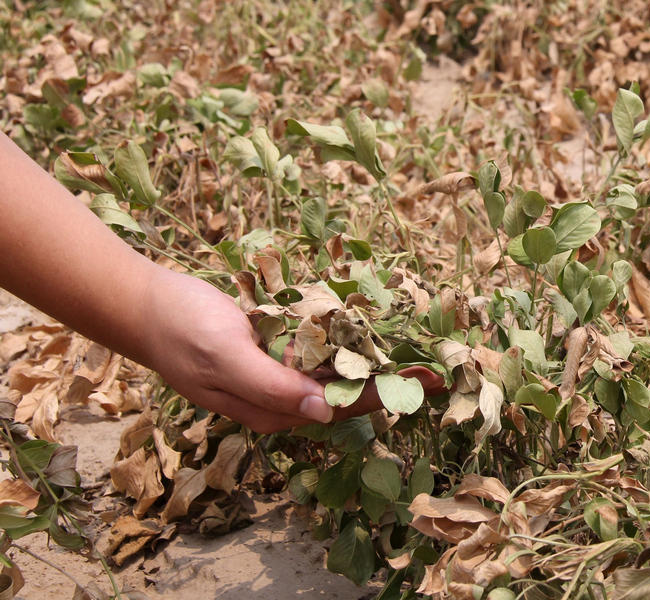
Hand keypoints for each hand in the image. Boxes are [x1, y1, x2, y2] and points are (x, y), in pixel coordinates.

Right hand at [138, 267, 446, 432]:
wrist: (147, 304)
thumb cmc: (183, 331)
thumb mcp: (226, 357)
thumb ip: (272, 387)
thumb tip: (322, 412)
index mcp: (273, 409)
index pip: (342, 407)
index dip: (387, 394)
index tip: (426, 381)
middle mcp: (282, 396)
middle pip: (348, 393)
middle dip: (393, 380)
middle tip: (436, 365)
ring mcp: (278, 370)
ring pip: (339, 371)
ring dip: (377, 359)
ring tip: (417, 348)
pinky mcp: (275, 346)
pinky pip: (320, 348)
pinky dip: (349, 339)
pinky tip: (376, 328)